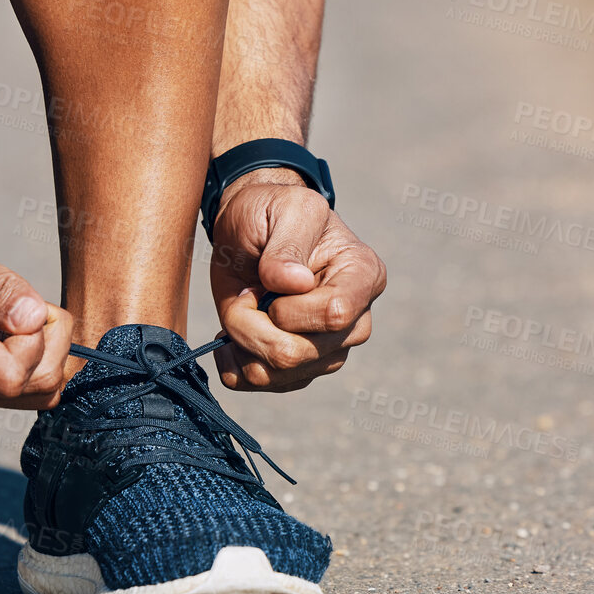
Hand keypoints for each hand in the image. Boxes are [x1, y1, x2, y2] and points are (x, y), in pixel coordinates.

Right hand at [0, 190, 71, 406]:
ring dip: (40, 352)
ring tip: (14, 309)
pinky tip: (3, 323)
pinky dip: (26, 357)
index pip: (10, 374)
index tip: (25, 299)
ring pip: (26, 395)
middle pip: (26, 390)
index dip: (37, 337)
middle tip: (29, 301)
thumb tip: (34, 319)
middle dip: (48, 345)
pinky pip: (11, 389)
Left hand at [208, 170, 385, 391]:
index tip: (269, 283)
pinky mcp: (303, 367)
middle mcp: (356, 319)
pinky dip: (236, 364)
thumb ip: (287, 245)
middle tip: (245, 293)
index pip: (334, 315)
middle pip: (300, 354)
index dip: (289, 309)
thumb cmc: (271, 212)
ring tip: (240, 308)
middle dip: (254, 326)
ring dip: (243, 344)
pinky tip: (231, 335)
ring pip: (280, 375)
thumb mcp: (280, 209)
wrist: (251, 229)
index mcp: (362, 275)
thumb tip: (295, 283)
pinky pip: (265, 384)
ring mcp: (331, 348)